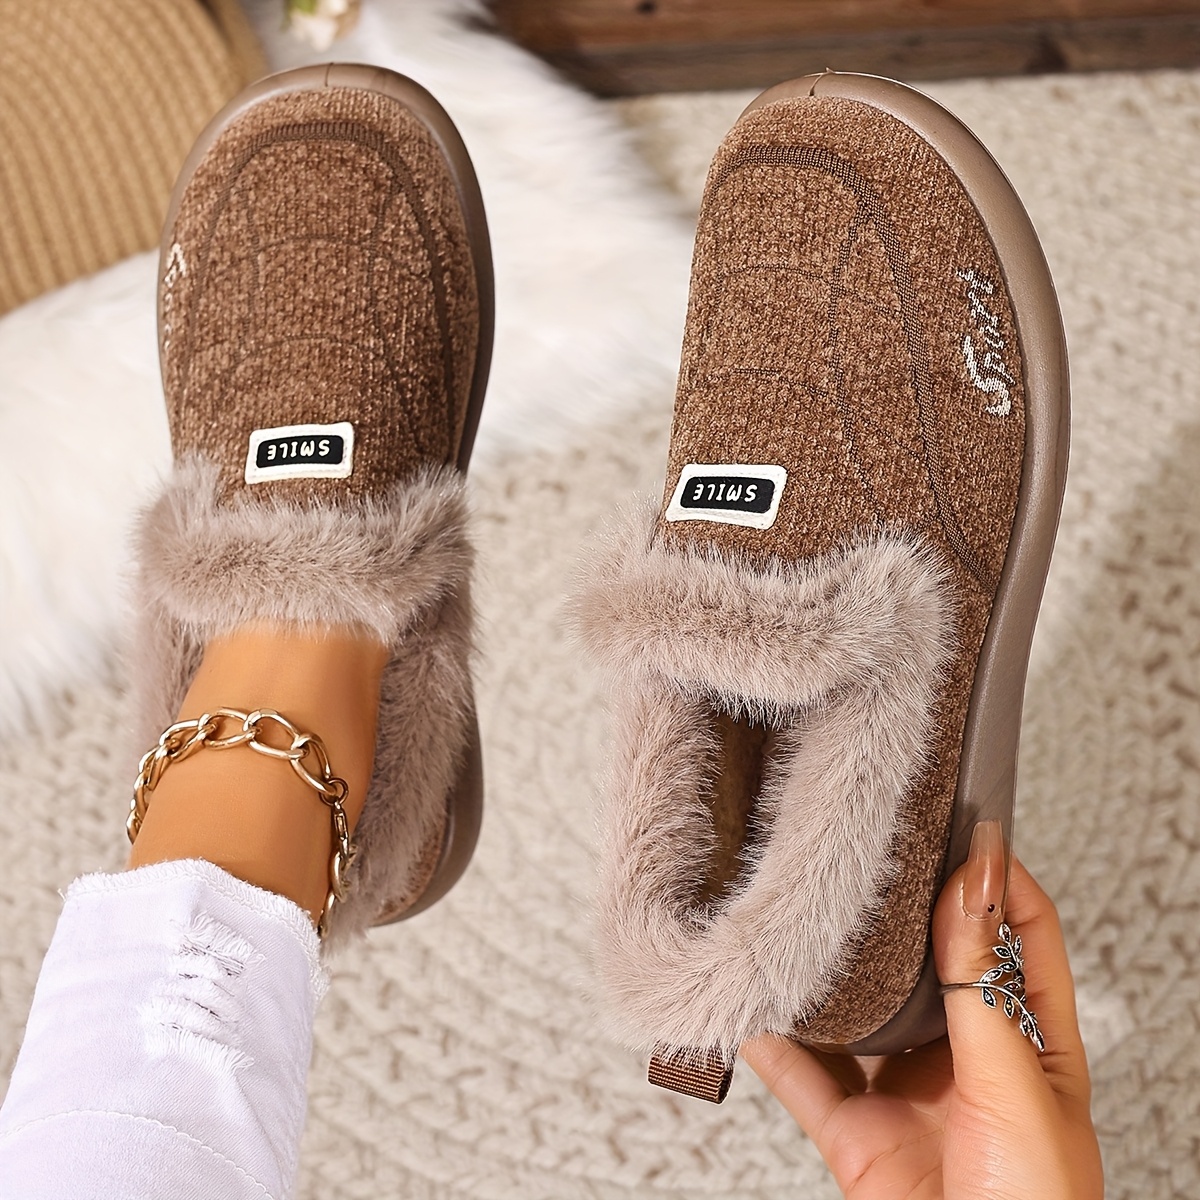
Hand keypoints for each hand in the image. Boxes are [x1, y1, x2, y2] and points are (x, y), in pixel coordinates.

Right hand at [741, 824, 1102, 1198]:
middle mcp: (966, 1056)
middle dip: (900, 911)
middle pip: (932, 960)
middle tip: (865, 852)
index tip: (960, 823)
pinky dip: (770, 1042)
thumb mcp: (1018, 1087)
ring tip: (801, 916)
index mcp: (1031, 1041)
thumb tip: (973, 888)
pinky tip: (750, 1004)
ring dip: (830, 973)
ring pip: (860, 1011)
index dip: (996, 877)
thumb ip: (983, 988)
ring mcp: (905, 1091)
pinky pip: (803, 1074)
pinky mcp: (854, 1131)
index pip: (1022, 933)